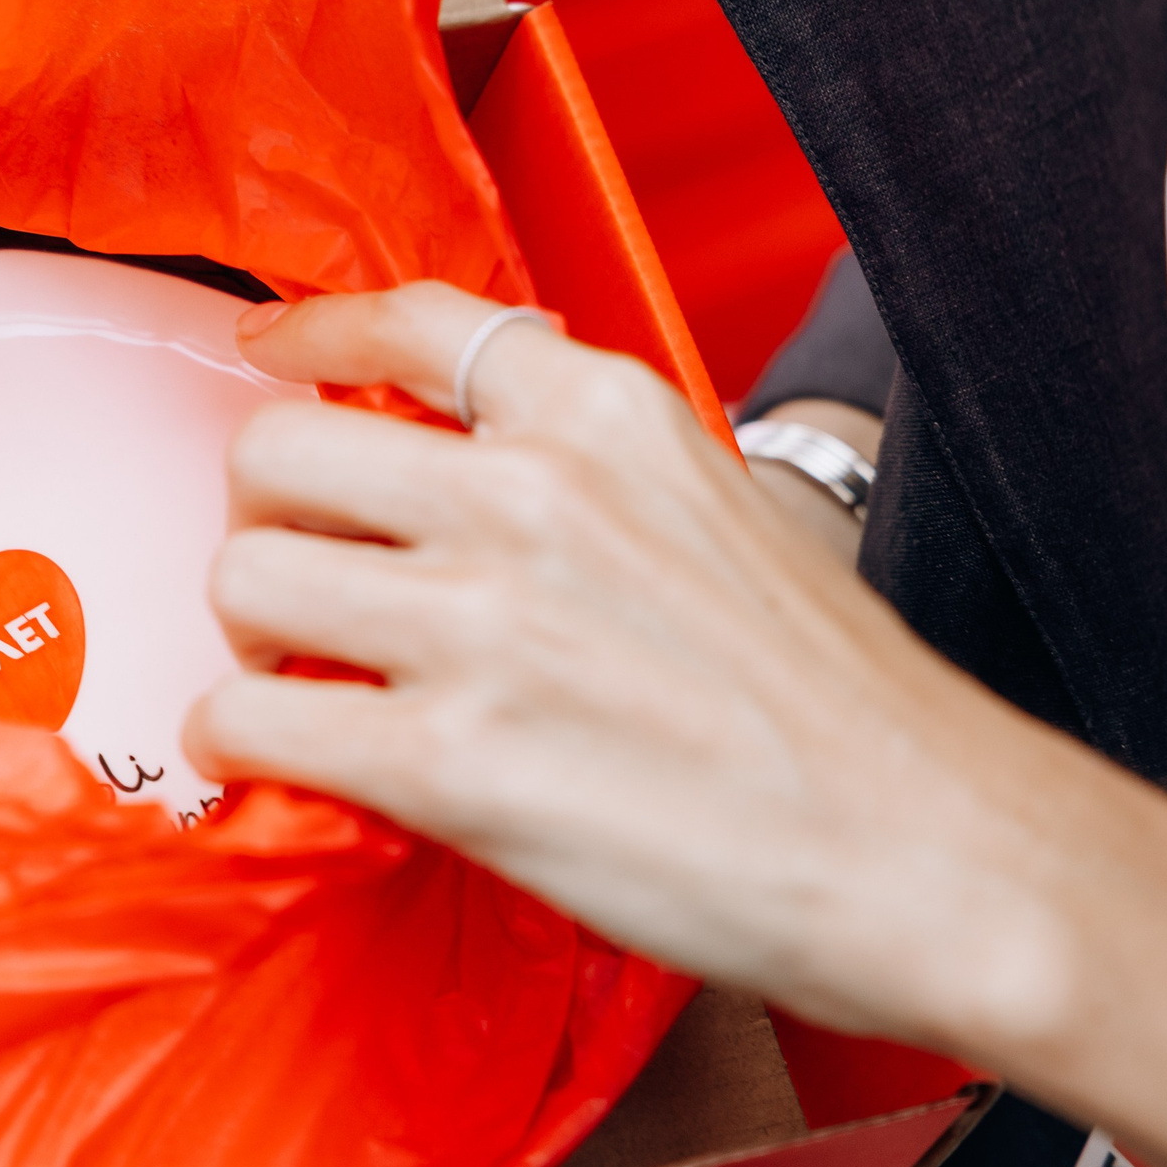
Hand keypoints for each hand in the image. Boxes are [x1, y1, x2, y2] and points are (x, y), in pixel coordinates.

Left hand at [183, 280, 1083, 1050]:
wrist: (925, 846)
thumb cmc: (837, 702)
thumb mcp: (720, 507)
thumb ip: (591, 470)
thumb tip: (469, 468)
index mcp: (606, 416)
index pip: (416, 320)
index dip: (315, 335)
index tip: (267, 354)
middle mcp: (529, 492)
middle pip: (283, 451)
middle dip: (267, 515)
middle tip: (299, 577)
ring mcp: (481, 621)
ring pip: (247, 579)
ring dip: (250, 637)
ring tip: (300, 680)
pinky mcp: (447, 760)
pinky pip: (252, 722)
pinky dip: (241, 746)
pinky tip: (286, 762)